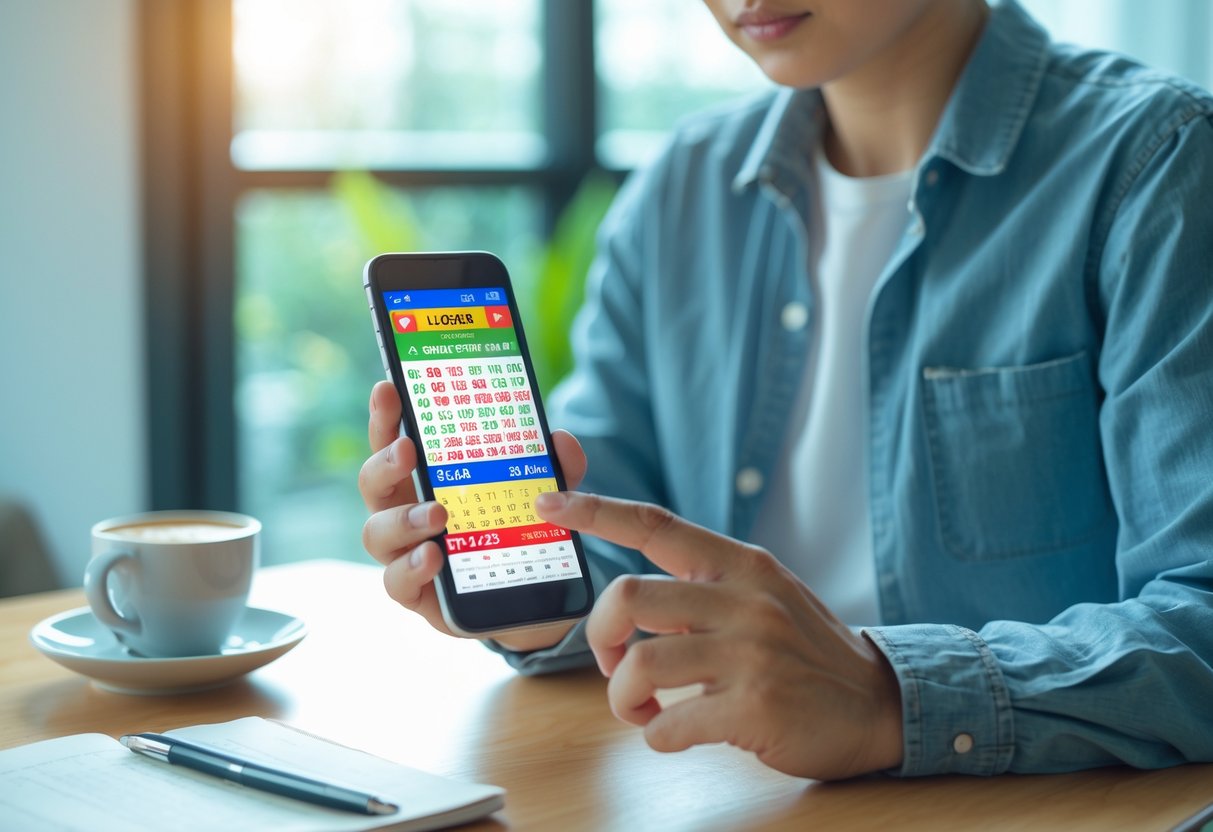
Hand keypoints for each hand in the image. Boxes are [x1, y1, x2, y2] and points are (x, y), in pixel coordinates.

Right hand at [359, 381, 586, 650]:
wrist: (531, 598)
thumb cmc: (518, 533)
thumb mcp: (546, 496)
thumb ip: (556, 469)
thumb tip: (561, 440)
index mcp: (425, 478)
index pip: (396, 440)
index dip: (386, 415)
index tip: (388, 388)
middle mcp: (404, 511)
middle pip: (372, 482)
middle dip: (385, 462)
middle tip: (408, 450)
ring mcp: (405, 553)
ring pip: (376, 533)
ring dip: (403, 520)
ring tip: (438, 515)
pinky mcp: (416, 593)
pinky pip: (396, 582)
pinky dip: (412, 568)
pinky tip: (433, 556)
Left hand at [534, 490, 903, 780]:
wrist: (880, 704)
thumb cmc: (807, 652)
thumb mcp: (765, 595)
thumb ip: (706, 586)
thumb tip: (629, 600)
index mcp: (741, 565)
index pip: (656, 524)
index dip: (596, 511)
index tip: (548, 503)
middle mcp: (744, 600)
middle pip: (628, 597)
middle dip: (598, 637)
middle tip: (611, 663)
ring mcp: (750, 653)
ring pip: (638, 665)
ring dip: (622, 698)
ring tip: (641, 710)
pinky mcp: (755, 707)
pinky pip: (669, 724)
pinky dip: (656, 736)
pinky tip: (674, 734)